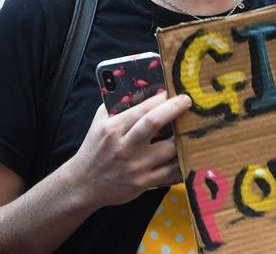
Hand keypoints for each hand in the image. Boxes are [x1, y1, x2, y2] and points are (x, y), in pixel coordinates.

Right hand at [64, 92, 190, 208]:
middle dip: (174, 108)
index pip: (141, 109)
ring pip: (169, 149)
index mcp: (112, 129)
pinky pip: (171, 172)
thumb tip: (141, 89)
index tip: (173, 91)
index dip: (161, 99)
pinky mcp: (144, 183)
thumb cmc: (94, 149)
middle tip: (187, 100)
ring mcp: (136, 167)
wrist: (84, 185)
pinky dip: (183, 162)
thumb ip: (116, 106)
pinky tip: (189, 153)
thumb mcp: (99, 123)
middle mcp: (124, 147)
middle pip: (154, 123)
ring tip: (192, 126)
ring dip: (183, 136)